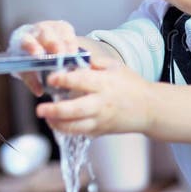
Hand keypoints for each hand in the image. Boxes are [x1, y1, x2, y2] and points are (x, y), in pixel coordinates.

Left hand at [14, 20, 79, 94]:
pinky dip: (73, 43)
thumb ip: (31, 80)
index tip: (39, 56)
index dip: (33, 48)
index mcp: (23, 39)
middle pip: (46, 35)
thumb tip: (39, 91)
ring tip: (73, 58)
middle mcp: (37, 31)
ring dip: (67, 45)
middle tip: (61, 57)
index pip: (26, 41)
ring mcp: (51, 27)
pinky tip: (77, 53)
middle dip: (55, 45)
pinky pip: (70, 33)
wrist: (35, 45)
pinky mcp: (63, 27)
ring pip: (60, 32)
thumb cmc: (28, 59)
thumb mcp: (25, 70)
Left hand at [37, 57, 152, 135]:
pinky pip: (80, 132)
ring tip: (46, 117)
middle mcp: (101, 103)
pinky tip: (58, 123)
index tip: (51, 77)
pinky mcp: (101, 131)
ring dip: (57, 123)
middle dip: (55, 110)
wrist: (150, 108)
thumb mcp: (117, 67)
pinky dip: (67, 129)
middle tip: (40, 109)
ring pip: (75, 126)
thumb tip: (74, 59)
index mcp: (105, 84)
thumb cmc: (132, 85)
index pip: (81, 81)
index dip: (63, 79)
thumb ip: (95, 63)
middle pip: (75, 109)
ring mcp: (101, 119)